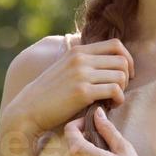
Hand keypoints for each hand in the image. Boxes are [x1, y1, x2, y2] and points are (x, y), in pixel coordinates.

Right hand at [8, 36, 134, 135]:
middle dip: (127, 77)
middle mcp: (81, 59)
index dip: (127, 59)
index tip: (125, 74)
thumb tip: (107, 63)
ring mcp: (82, 74)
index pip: (116, 45)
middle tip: (118, 90)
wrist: (29, 109)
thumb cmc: (49, 94)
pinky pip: (114, 90)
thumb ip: (83, 62)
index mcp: (78, 51)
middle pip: (122, 61)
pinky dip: (118, 99)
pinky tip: (111, 106)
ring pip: (121, 76)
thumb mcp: (65, 69)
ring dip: (122, 90)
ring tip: (113, 100)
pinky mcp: (82, 92)